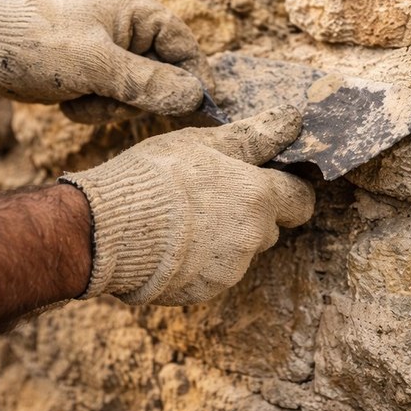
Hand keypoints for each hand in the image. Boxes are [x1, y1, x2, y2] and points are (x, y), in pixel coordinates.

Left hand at [0, 0, 207, 120]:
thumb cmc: (36, 44)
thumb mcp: (94, 65)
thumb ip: (146, 83)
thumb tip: (195, 98)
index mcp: (136, 11)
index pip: (185, 47)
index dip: (196, 80)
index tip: (203, 113)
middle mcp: (128, 29)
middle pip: (163, 77)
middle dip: (135, 98)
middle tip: (107, 100)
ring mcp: (110, 52)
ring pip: (136, 95)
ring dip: (109, 107)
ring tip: (77, 98)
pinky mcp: (92, 72)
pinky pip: (112, 101)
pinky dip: (93, 108)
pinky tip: (67, 101)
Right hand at [59, 106, 315, 304]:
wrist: (109, 229)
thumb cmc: (156, 176)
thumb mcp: (204, 143)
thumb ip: (254, 136)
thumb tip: (292, 119)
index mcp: (258, 197)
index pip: (301, 199)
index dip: (288, 190)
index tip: (267, 182)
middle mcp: (252, 238)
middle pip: (269, 228)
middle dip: (250, 215)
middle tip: (212, 197)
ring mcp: (229, 269)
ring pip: (239, 251)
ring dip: (223, 238)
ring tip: (181, 220)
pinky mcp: (203, 291)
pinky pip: (211, 274)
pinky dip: (198, 261)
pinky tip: (168, 244)